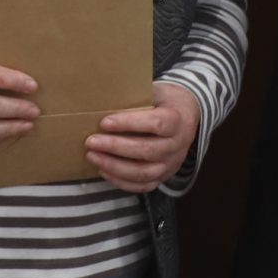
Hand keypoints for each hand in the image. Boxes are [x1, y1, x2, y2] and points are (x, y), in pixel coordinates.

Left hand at [87, 82, 201, 193]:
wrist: (186, 115)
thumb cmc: (164, 101)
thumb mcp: (155, 91)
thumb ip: (135, 97)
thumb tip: (102, 100)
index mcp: (178, 120)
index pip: (156, 124)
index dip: (129, 124)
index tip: (105, 122)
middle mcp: (178, 144)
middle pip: (148, 151)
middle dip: (116, 147)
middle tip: (91, 142)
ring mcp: (172, 163)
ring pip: (144, 172)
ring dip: (115, 166)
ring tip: (92, 156)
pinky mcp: (164, 175)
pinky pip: (143, 186)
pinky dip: (121, 181)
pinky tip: (103, 170)